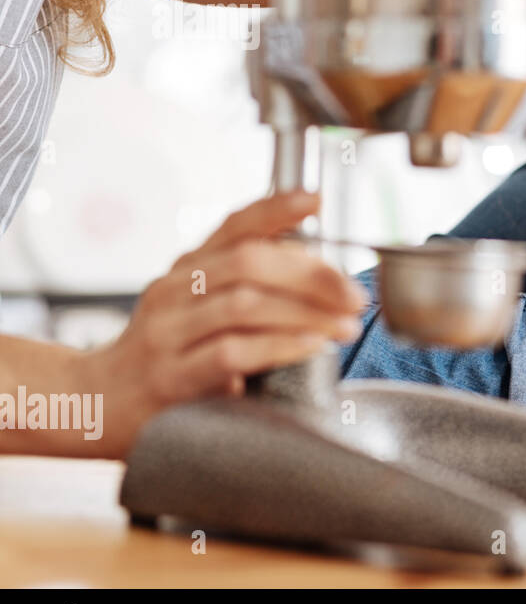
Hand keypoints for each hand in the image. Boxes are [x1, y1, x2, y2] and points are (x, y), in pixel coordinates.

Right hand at [90, 190, 368, 456]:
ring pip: (245, 304)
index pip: (233, 225)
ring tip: (344, 324)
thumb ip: (246, 285)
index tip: (316, 200)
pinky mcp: (171, 376)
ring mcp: (168, 332)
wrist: (94, 404)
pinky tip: (309, 345)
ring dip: (307, 313)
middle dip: (312, 275)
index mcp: (188, 269)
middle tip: (354, 294)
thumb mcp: (197, 307)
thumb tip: (319, 271)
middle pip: (249, 262)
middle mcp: (174, 291)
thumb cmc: (164, 353)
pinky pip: (231, 351)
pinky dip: (279, 346)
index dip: (276, 207)